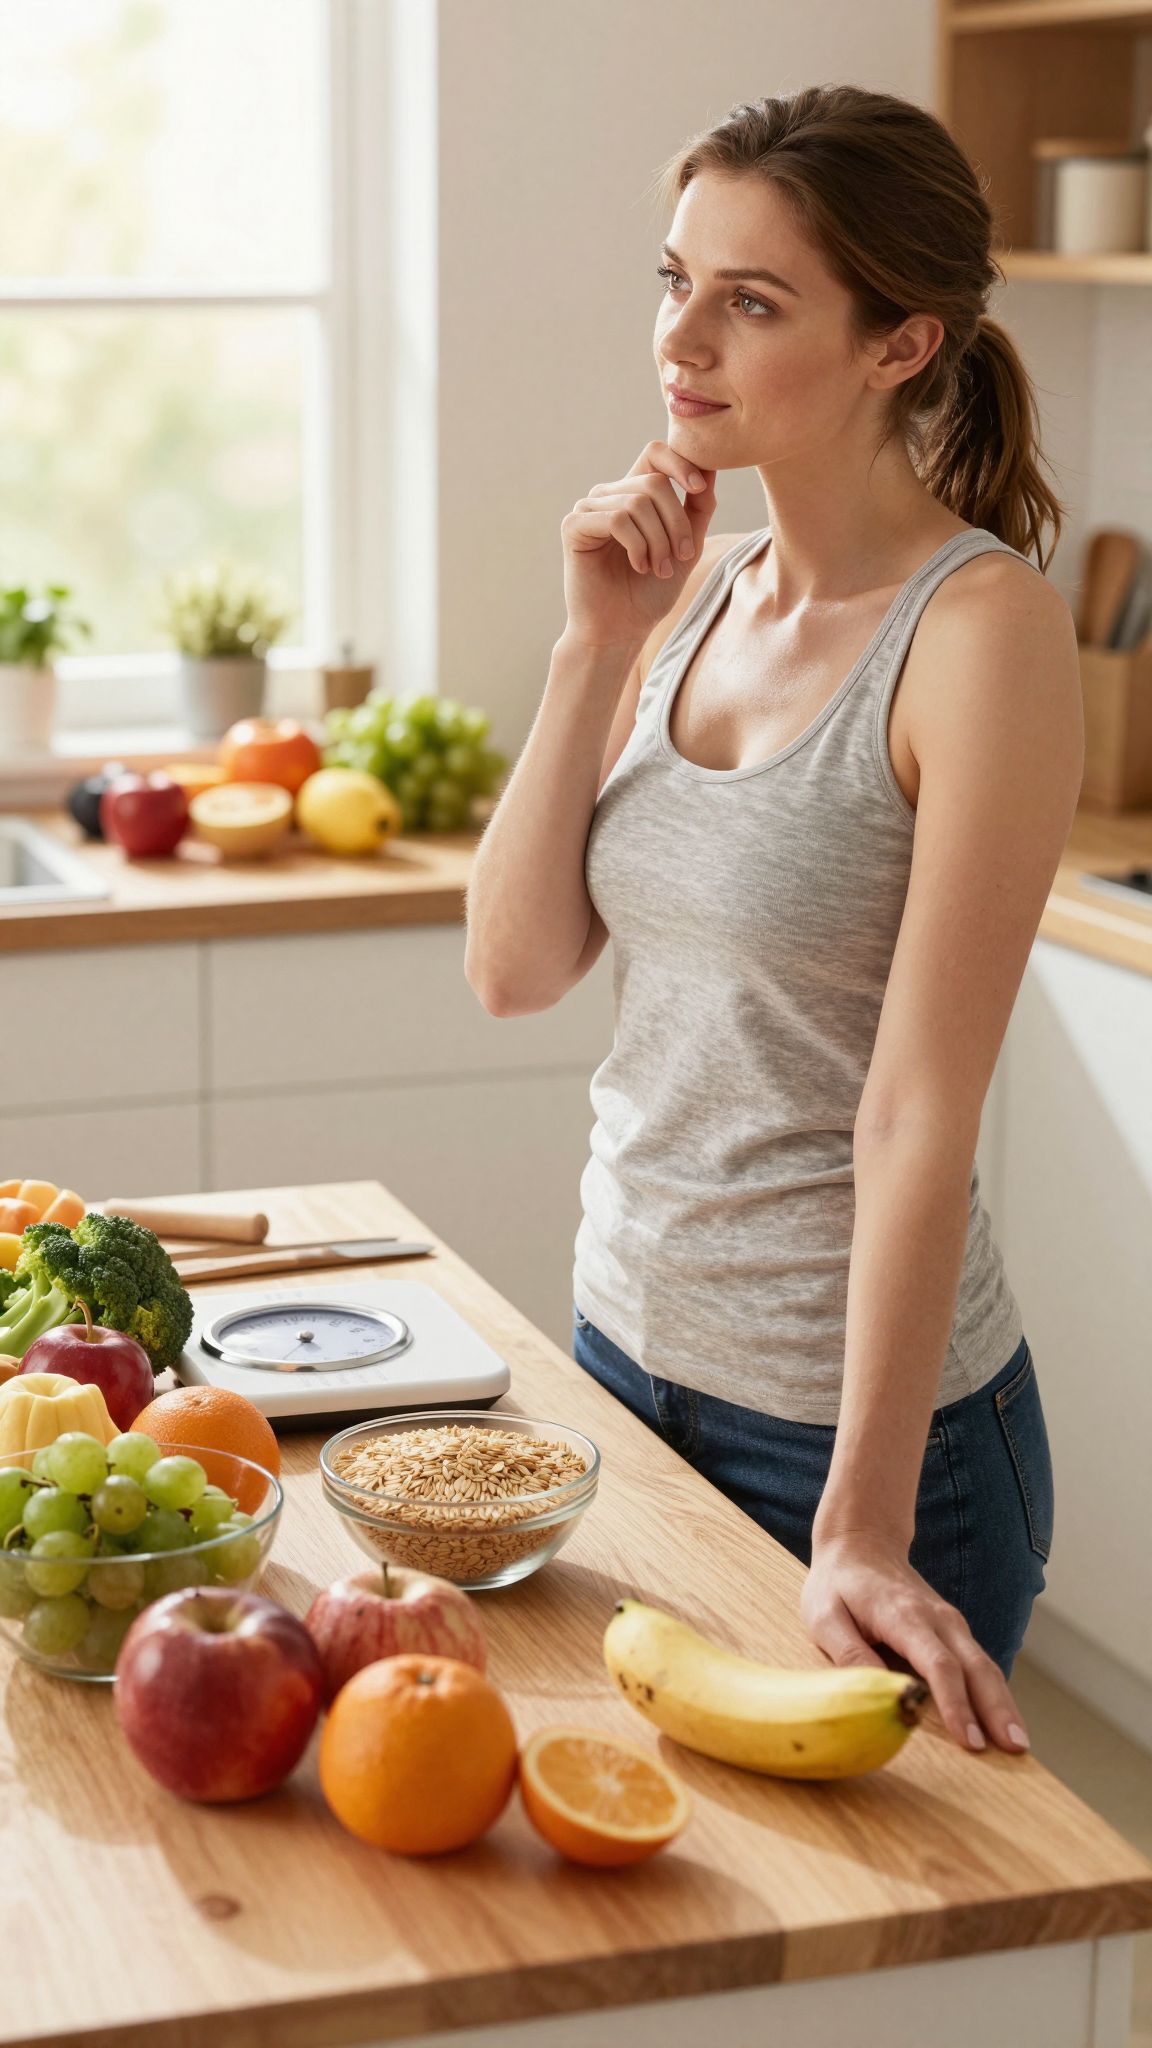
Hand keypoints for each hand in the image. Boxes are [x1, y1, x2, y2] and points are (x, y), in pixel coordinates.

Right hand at [560, 441, 716, 649]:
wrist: (621, 630)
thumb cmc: (650, 592)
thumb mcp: (686, 546)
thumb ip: (697, 507)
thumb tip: (710, 466)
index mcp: (633, 494)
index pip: (654, 453)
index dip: (680, 462)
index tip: (699, 488)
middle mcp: (609, 495)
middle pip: (654, 483)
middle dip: (676, 522)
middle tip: (679, 557)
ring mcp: (588, 508)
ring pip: (637, 503)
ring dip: (658, 541)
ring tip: (657, 569)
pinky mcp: (574, 526)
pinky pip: (616, 519)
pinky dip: (636, 545)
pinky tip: (637, 566)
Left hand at [800, 1529, 1030, 1754]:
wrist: (862, 1542)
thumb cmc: (838, 1584)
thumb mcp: (825, 1616)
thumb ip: (850, 1654)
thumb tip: (883, 1695)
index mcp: (904, 1615)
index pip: (939, 1664)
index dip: (955, 1704)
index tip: (969, 1740)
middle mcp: (937, 1618)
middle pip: (976, 1667)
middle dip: (997, 1710)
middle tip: (1015, 1750)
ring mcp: (951, 1622)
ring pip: (985, 1666)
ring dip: (1004, 1705)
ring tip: (1018, 1745)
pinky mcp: (954, 1630)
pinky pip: (980, 1664)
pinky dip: (995, 1693)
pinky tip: (1004, 1722)